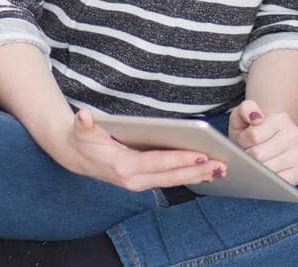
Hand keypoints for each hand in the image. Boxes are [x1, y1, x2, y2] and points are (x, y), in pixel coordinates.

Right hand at [45, 109, 224, 191]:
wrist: (75, 155)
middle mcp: (133, 180)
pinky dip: (188, 176)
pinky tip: (206, 173)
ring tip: (221, 170)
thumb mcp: (81, 129)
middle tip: (222, 165)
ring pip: (173, 181)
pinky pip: (169, 180)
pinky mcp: (144, 181)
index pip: (157, 163)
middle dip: (197, 171)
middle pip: (171, 176)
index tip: (201, 155)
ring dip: (197, 176)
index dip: (180, 159)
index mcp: (123, 166)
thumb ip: (83, 123)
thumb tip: (83, 115)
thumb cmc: (82, 139)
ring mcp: (139, 183)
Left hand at [229, 98, 297, 185]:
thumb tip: (256, 118)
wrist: (268, 142)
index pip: (254, 136)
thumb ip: (245, 110)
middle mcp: (295, 134)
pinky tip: (266, 174)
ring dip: (257, 169)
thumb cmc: (252, 132)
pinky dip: (269, 181)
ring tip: (257, 161)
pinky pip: (280, 182)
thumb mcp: (242, 117)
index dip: (243, 141)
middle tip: (249, 153)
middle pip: (259, 155)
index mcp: (281, 119)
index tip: (244, 140)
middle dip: (248, 157)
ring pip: (269, 170)